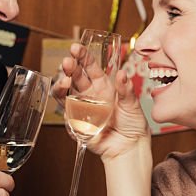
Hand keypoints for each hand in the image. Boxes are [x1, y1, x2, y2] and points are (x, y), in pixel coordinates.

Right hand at [55, 44, 148, 161]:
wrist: (130, 148)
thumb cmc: (133, 124)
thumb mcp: (133, 104)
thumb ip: (126, 90)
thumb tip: (122, 75)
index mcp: (103, 86)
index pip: (89, 67)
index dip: (83, 57)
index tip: (76, 48)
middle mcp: (90, 95)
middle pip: (75, 78)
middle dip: (69, 68)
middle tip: (67, 61)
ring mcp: (82, 109)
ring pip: (65, 95)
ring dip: (62, 86)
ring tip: (64, 81)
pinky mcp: (77, 125)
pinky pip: (67, 116)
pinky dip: (66, 110)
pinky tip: (69, 106)